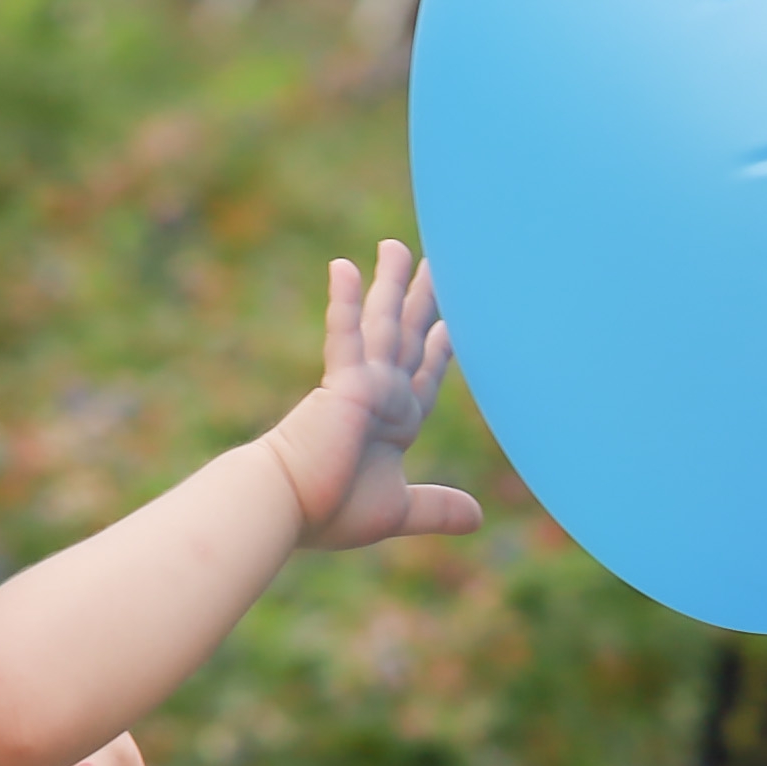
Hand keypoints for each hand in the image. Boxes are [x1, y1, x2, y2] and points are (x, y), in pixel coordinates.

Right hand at [265, 243, 485, 554]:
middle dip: (422, 301)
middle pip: (408, 336)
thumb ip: (437, 507)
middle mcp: (381, 395)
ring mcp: (361, 384)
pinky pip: (345, 332)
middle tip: (435, 263)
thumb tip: (478, 519)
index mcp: (395, 421)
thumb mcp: (401, 510)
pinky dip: (346, 300)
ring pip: (382, 321)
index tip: (451, 326)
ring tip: (397, 246)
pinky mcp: (341, 382)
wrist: (288, 507)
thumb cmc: (332, 511)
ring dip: (389, 283)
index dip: (439, 351)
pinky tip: (345, 265)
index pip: (423, 375)